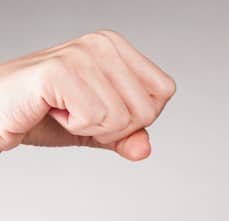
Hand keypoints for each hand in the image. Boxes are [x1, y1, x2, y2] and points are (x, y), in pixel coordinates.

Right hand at [0, 30, 175, 160]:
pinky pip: (96, 119)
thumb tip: (145, 148)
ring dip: (91, 128)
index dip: (138, 115)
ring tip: (63, 110)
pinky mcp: (61, 71)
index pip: (165, 91)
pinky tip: (52, 110)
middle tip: (78, 113)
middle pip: (148, 109)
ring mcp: (81, 54)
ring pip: (123, 119)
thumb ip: (128, 138)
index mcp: (116, 47)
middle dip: (115, 127)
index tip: (101, 108)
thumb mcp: (98, 130)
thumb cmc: (43, 114)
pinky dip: (74, 127)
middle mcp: (102, 43)